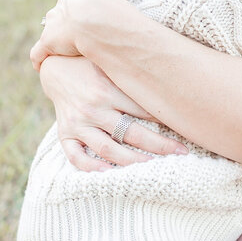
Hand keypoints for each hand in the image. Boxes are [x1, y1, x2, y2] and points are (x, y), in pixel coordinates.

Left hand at [30, 0, 131, 69]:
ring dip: (57, 36)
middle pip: (64, 9)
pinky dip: (40, 58)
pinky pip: (39, 53)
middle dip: (72, 16)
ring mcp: (53, 23)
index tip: (96, 5)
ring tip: (69, 46)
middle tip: (86, 27)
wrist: (94, 15)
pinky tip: (42, 65)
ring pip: (52, 28)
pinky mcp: (48, 43)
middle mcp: (62, 3)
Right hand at [37, 52, 186, 173]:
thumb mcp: (110, 65)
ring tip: (154, 168)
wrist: (54, 67)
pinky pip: (76, 156)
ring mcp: (79, 123)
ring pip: (108, 148)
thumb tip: (169, 82)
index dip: (166, 119)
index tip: (187, 128)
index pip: (143, 109)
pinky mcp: (65, 134)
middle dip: (159, 145)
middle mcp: (94, 108)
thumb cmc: (91, 65)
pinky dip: (91, 168)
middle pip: (132, 133)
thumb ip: (133, 76)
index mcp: (108, 88)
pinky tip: (108, 175)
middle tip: (181, 153)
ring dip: (132, 161)